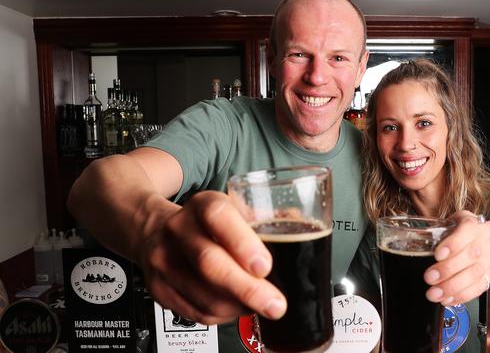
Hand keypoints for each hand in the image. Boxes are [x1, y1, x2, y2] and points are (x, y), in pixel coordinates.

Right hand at [138, 191, 286, 324]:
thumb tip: (303, 227)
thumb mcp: (232, 208)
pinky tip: (237, 307)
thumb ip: (263, 218)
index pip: (219, 218)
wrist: (154, 229)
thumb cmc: (206, 222)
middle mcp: (178, 230)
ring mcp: (164, 261)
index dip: (243, 244)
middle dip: (248, 289)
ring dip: (239, 306)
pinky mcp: (158, 289)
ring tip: (261, 304)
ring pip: (205, 295)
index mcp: (203, 205)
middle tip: (275, 303)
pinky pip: (196, 313)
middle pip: (210, 264)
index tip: (265, 266)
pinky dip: (223, 316)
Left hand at [423, 211, 489, 305]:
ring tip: (434, 294)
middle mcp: (483, 242)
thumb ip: (437, 229)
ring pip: (475, 275)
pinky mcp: (489, 276)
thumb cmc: (463, 231)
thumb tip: (414, 242)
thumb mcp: (451, 223)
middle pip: (470, 256)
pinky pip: (478, 288)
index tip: (437, 254)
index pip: (466, 231)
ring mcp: (488, 260)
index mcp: (472, 225)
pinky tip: (447, 300)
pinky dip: (462, 296)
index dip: (453, 244)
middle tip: (429, 278)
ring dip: (453, 287)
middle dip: (448, 269)